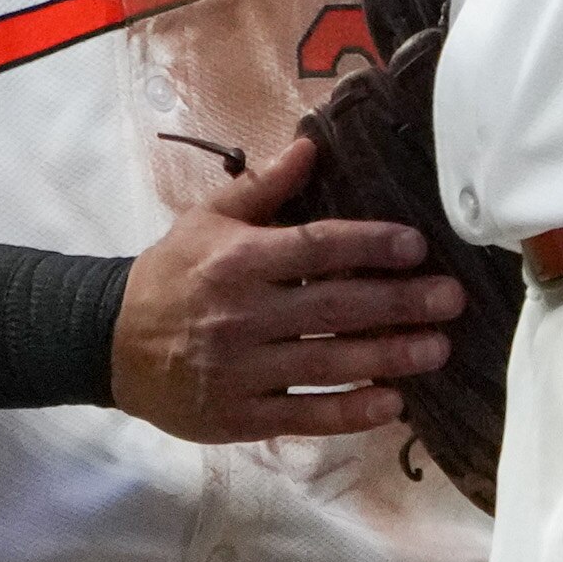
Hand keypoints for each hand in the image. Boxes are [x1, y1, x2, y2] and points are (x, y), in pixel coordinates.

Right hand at [106, 135, 464, 443]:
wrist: (111, 343)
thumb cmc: (170, 274)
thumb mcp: (206, 220)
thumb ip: (262, 189)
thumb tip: (310, 145)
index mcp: (238, 260)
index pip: (314, 247)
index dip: (369, 244)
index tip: (417, 245)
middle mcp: (243, 314)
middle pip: (334, 306)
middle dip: (399, 303)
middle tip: (451, 299)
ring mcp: (242, 370)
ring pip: (328, 363)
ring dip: (388, 356)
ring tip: (438, 349)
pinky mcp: (241, 416)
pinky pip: (306, 415)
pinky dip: (350, 412)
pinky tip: (391, 404)